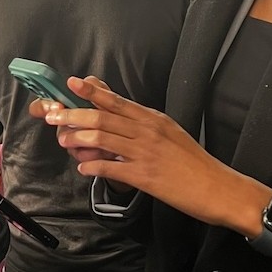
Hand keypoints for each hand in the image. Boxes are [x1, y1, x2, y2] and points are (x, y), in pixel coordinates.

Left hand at [43, 76, 268, 229]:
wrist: (218, 187)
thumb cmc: (193, 162)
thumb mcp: (169, 133)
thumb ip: (143, 123)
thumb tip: (118, 114)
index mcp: (153, 119)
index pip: (117, 101)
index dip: (92, 91)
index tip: (72, 84)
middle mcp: (148, 131)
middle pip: (104, 116)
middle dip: (74, 114)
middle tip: (53, 115)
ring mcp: (145, 153)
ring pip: (103, 138)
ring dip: (78, 138)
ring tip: (63, 140)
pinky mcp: (145, 177)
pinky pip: (111, 168)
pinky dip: (94, 167)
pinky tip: (83, 168)